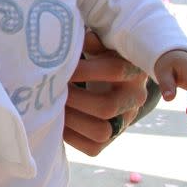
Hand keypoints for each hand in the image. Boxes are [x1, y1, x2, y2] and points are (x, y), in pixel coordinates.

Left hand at [63, 32, 148, 155]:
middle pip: (107, 107)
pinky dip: (71, 136)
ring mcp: (124, 122)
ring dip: (71, 119)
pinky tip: (57, 120)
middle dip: (74, 98)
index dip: (85, 69)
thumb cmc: (100, 55)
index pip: (115, 70)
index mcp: (133, 71)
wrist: (111, 82)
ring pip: (101, 131)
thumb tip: (83, 39)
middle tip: (52, 89)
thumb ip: (93, 41)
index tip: (62, 66)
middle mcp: (134, 99)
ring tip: (52, 105)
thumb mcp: (100, 44)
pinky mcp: (110, 140)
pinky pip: (93, 148)